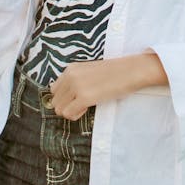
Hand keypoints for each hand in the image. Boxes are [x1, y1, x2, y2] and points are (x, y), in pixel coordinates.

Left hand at [49, 55, 167, 120]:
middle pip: (55, 101)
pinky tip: (88, 108)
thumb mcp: (89, 72)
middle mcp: (70, 76)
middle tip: (82, 103)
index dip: (65, 97)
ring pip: (60, 109)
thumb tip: (66, 98)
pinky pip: (69, 114)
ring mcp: (76, 86)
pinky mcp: (84, 97)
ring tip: (86, 105)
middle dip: (67, 106)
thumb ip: (76, 80)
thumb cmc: (114, 73)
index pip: (54, 90)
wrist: (130, 71)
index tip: (77, 97)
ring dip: (71, 111)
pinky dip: (76, 115)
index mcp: (71, 68)